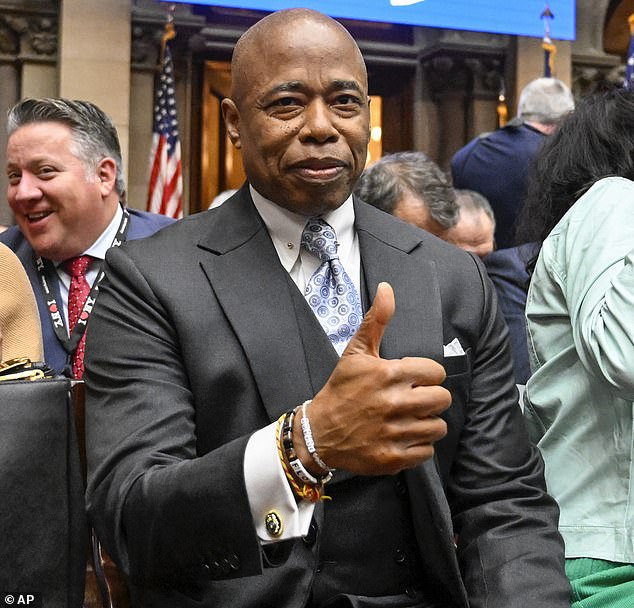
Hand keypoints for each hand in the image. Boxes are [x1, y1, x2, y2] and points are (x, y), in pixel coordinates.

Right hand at [294, 282, 449, 476]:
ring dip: (427, 422)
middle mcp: (394, 403)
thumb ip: (376, 320)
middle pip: (442, 399)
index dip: (426, 375)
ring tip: (410, 419)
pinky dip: (419, 446)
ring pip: (437, 427)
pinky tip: (403, 436)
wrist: (319, 431)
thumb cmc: (341, 389)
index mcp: (388, 374)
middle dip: (431, 397)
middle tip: (415, 399)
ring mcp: (394, 432)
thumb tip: (387, 288)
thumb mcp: (356, 352)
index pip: (435, 372)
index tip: (412, 379)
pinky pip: (426, 452)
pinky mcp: (392, 458)